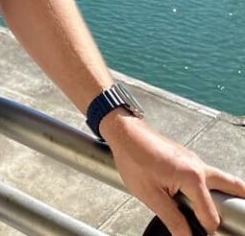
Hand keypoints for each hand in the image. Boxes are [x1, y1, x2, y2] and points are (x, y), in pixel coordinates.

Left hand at [100, 111, 244, 235]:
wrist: (124, 131)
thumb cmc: (133, 158)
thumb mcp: (150, 196)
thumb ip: (173, 220)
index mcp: (192, 177)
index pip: (211, 215)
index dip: (205, 230)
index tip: (198, 234)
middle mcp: (198, 166)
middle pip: (232, 186)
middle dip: (239, 201)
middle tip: (238, 218)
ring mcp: (194, 161)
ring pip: (220, 179)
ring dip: (225, 194)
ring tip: (226, 210)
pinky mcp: (187, 159)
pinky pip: (206, 175)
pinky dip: (210, 187)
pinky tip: (198, 199)